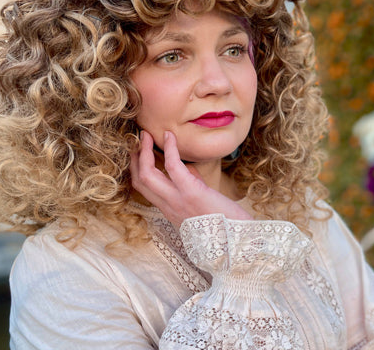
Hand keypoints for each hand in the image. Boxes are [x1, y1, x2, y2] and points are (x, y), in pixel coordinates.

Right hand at [130, 130, 251, 226]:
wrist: (239, 239)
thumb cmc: (225, 221)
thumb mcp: (202, 203)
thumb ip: (191, 185)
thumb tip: (187, 166)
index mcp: (171, 211)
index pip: (144, 190)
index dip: (136, 170)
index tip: (137, 153)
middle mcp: (169, 207)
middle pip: (140, 181)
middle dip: (134, 159)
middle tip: (137, 140)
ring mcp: (178, 201)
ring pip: (147, 175)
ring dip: (145, 152)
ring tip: (146, 135)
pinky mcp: (192, 193)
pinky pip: (173, 167)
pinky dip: (170, 149)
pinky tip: (170, 136)